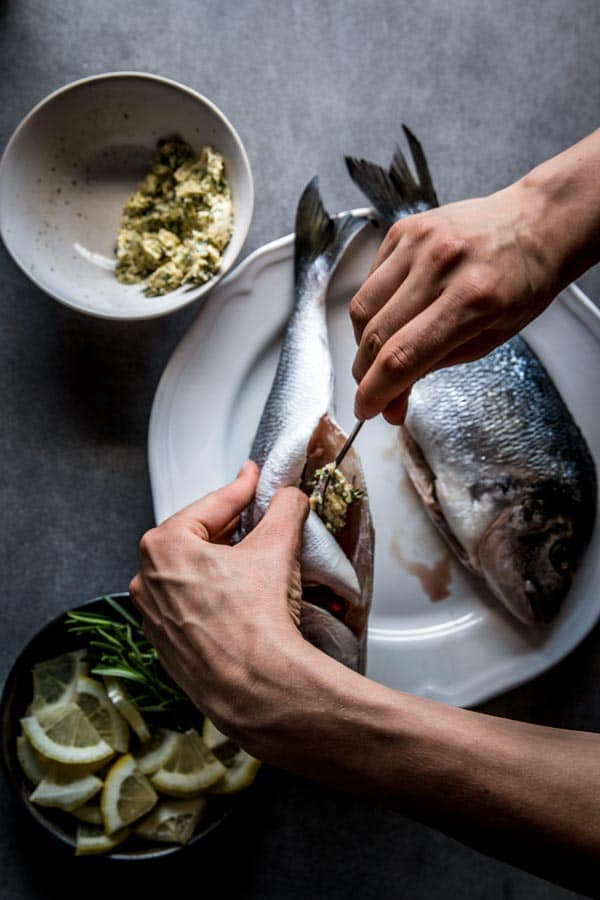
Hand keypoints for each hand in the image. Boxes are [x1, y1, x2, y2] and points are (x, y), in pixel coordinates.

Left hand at [129, 461, 310, 750]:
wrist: (256, 689)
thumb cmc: (256, 622)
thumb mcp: (277, 548)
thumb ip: (284, 510)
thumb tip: (289, 497)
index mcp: (163, 546)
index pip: (212, 506)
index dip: (241, 489)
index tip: (253, 479)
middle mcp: (147, 580)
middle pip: (197, 538)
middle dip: (231, 527)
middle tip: (259, 518)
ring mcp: (153, 616)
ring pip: (192, 573)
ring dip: (222, 562)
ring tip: (256, 560)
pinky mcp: (166, 645)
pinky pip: (190, 605)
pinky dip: (213, 594)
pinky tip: (241, 599)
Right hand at [350, 181, 555, 423]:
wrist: (536, 224)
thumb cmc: (521, 284)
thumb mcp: (487, 340)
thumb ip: (432, 369)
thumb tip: (389, 403)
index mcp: (473, 299)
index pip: (402, 356)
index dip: (376, 391)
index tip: (366, 409)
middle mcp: (442, 265)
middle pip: (375, 334)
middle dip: (366, 372)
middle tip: (374, 388)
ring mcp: (420, 242)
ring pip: (362, 307)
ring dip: (363, 341)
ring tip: (381, 352)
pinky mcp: (405, 229)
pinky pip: (369, 280)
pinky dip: (372, 307)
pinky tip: (392, 314)